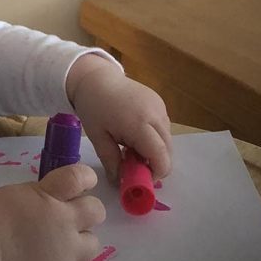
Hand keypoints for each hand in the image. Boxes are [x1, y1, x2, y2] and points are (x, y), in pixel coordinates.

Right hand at [0, 164, 105, 260]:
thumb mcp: (17, 192)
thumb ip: (43, 192)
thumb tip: (59, 196)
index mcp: (50, 197)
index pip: (80, 178)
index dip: (86, 177)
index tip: (83, 181)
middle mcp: (65, 223)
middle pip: (97, 211)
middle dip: (86, 209)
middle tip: (69, 214)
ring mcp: (67, 252)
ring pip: (94, 242)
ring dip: (82, 238)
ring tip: (63, 240)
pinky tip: (60, 258)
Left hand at [66, 55, 171, 181]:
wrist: (96, 78)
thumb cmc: (93, 107)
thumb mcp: (97, 137)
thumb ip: (111, 160)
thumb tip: (120, 183)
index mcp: (139, 124)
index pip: (161, 156)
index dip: (156, 172)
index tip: (141, 179)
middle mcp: (156, 114)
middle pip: (168, 150)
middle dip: (155, 163)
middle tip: (133, 166)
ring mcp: (160, 107)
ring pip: (168, 140)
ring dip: (155, 150)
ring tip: (131, 148)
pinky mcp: (160, 102)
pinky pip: (164, 127)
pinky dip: (155, 137)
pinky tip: (136, 135)